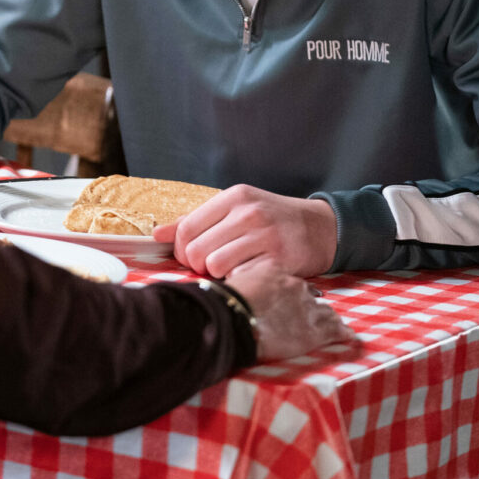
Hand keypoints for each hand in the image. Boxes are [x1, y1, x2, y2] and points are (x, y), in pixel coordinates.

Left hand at [154, 186, 336, 278]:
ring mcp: (264, 236)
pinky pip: (241, 278)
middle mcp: (248, 213)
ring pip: (215, 266)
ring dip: (218, 275)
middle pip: (197, 250)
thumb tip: (157, 234)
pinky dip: (239, 281)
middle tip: (210, 268)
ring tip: (230, 270)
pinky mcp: (278, 259)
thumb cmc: (272, 219)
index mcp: (234, 197)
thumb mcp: (236, 210)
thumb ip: (197, 220)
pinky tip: (248, 274)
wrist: (321, 227)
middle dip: (197, 266)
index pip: (187, 228)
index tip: (192, 257)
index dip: (181, 250)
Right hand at [225, 257, 353, 361]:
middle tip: (311, 311)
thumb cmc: (223, 303)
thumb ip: (239, 285)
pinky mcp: (315, 331)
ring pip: (325, 312)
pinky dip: (343, 333)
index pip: (289, 280)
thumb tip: (230, 292)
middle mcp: (295, 287)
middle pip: (309, 294)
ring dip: (328, 318)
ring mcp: (307, 308)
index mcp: (274, 273)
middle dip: (310, 303)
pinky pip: (336, 330)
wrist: (232, 319)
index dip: (290, 290)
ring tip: (334, 324)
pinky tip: (348, 336)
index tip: (290, 295)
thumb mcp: (230, 284)